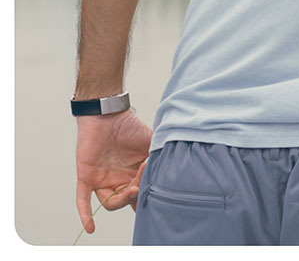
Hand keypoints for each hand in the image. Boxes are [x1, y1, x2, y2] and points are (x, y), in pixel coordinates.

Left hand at [75, 109, 152, 233]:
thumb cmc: (129, 126)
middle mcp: (118, 180)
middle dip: (137, 194)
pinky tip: (90, 227)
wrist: (108, 114)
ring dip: (122, 199)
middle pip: (128, 200)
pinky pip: (83, 200)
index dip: (149, 195)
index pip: (141, 193)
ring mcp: (102, 180)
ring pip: (111, 202)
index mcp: (134, 174)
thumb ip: (159, 157)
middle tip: (145, 181)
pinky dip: (86, 215)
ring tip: (133, 186)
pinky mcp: (87, 178)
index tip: (158, 192)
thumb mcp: (150, 142)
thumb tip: (172, 171)